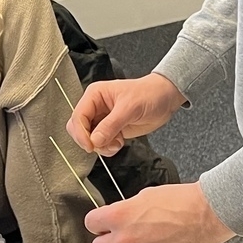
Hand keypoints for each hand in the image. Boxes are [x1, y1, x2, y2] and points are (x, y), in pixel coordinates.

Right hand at [66, 74, 186, 155]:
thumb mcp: (130, 108)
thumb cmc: (149, 94)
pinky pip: (100, 144)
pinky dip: (108, 148)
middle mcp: (95, 107)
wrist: (164, 99)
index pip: (78, 116)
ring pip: (89, 139)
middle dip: (90, 141)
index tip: (90, 146)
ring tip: (117, 142)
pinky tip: (120, 142)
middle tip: (105, 144)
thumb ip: (111, 125)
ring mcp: (102, 120)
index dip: (81, 133)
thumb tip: (95, 140)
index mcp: (94, 95)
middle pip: (79, 129)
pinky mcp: (110, 130)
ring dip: (101, 146)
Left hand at [85, 183, 233, 242]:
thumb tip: (118, 217)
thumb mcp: (146, 196)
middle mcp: (125, 238)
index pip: (90, 223)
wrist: (206, 215)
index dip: (98, 224)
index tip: (104, 226)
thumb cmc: (183, 202)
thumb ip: (126, 209)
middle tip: (119, 240)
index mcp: (120, 215)